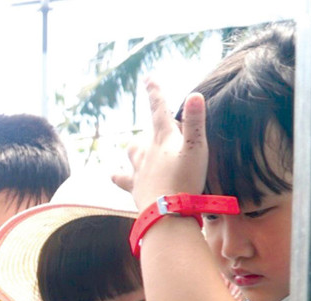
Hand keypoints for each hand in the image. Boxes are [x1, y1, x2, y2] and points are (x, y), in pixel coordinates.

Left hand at [113, 79, 208, 211]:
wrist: (165, 212)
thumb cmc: (185, 179)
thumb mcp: (196, 148)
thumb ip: (195, 121)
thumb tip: (195, 94)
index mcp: (162, 138)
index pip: (158, 109)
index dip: (155, 93)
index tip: (147, 78)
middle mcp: (146, 152)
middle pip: (146, 133)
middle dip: (154, 129)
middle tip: (167, 131)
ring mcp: (138, 169)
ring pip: (132, 151)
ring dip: (136, 147)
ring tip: (141, 146)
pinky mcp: (134, 187)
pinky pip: (122, 178)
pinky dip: (119, 175)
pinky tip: (114, 174)